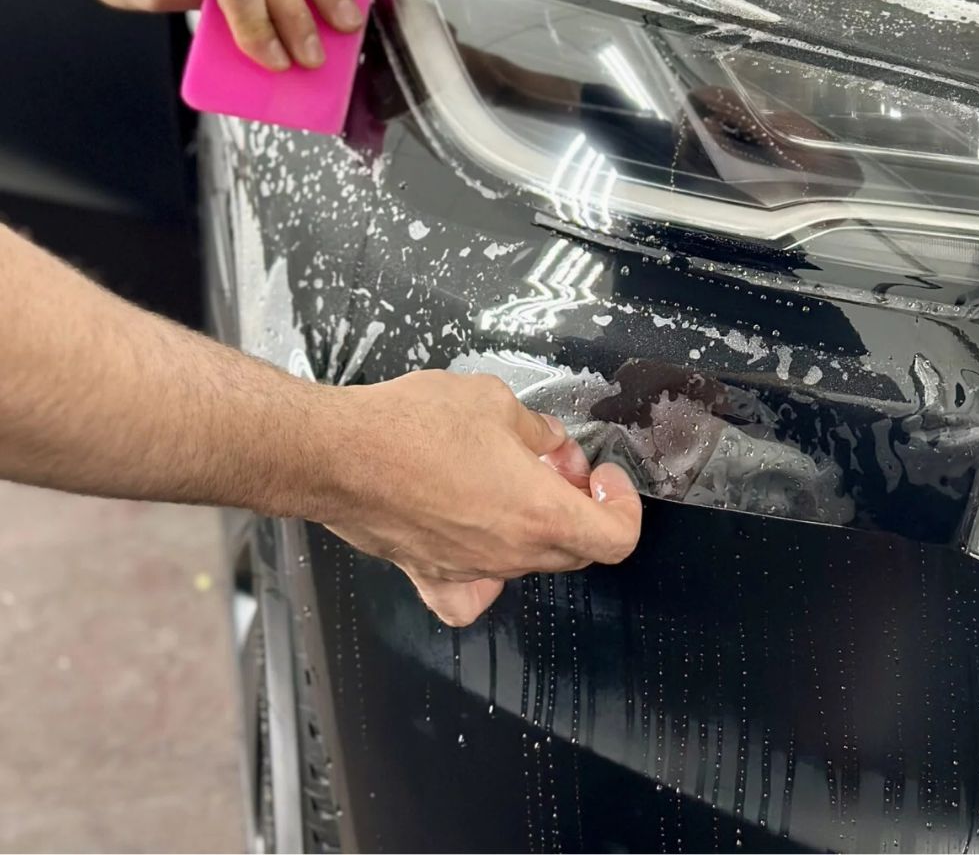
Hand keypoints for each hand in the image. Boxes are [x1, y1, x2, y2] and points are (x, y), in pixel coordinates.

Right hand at [317, 370, 642, 625]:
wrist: (335, 454)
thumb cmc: (410, 428)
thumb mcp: (496, 402)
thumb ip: (536, 430)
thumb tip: (546, 442)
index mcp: (540, 514)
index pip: (617, 537)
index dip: (623, 505)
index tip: (604, 477)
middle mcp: (510, 553)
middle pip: (576, 550)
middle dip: (579, 505)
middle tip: (557, 464)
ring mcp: (470, 569)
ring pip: (528, 563)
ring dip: (536, 525)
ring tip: (512, 481)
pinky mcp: (429, 573)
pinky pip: (469, 595)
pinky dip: (484, 578)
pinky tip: (478, 542)